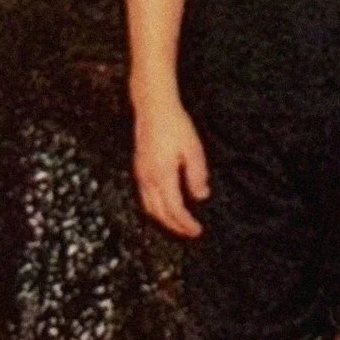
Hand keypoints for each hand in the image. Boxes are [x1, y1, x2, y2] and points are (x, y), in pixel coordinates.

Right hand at [133, 103, 208, 236]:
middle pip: (159, 213)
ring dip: (164, 219)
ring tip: (179, 223)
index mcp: (162, 175)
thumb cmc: (174, 125)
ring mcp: (141, 174)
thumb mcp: (193, 149)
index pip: (174, 209)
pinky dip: (156, 208)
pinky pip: (145, 196)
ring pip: (149, 207)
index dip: (185, 223)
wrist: (153, 107)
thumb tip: (201, 196)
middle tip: (189, 231)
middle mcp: (148, 178)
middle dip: (174, 226)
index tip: (197, 230)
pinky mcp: (139, 168)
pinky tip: (166, 205)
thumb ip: (197, 175)